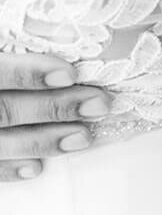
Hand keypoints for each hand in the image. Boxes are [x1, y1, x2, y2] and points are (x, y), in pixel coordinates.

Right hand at [0, 55, 108, 180]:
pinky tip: (37, 169)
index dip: (31, 73)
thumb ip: (14, 49)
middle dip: (53, 108)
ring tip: (83, 138)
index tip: (71, 74)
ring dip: (42, 142)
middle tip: (99, 105)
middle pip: (6, 110)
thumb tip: (65, 45)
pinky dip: (9, 169)